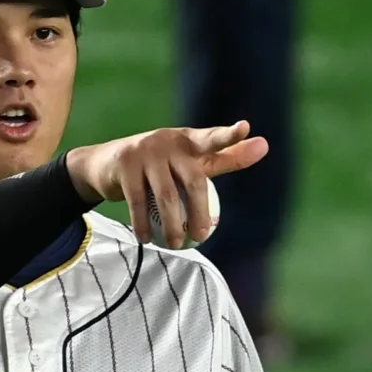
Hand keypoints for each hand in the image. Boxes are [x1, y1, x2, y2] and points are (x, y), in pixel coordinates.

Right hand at [65, 121, 269, 248]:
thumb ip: (227, 157)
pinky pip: (138, 201)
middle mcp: (169, 141)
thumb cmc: (161, 165)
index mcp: (189, 140)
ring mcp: (146, 151)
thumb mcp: (193, 161)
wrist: (106, 164)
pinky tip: (147, 239)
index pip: (212, 138)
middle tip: (201, 235)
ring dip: (172, 224)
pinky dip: (143, 223)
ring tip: (177, 244)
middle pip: (193, 181)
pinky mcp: (125, 163)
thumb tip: (265, 145)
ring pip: (166, 195)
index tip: (245, 128)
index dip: (229, 136)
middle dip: (199, 212)